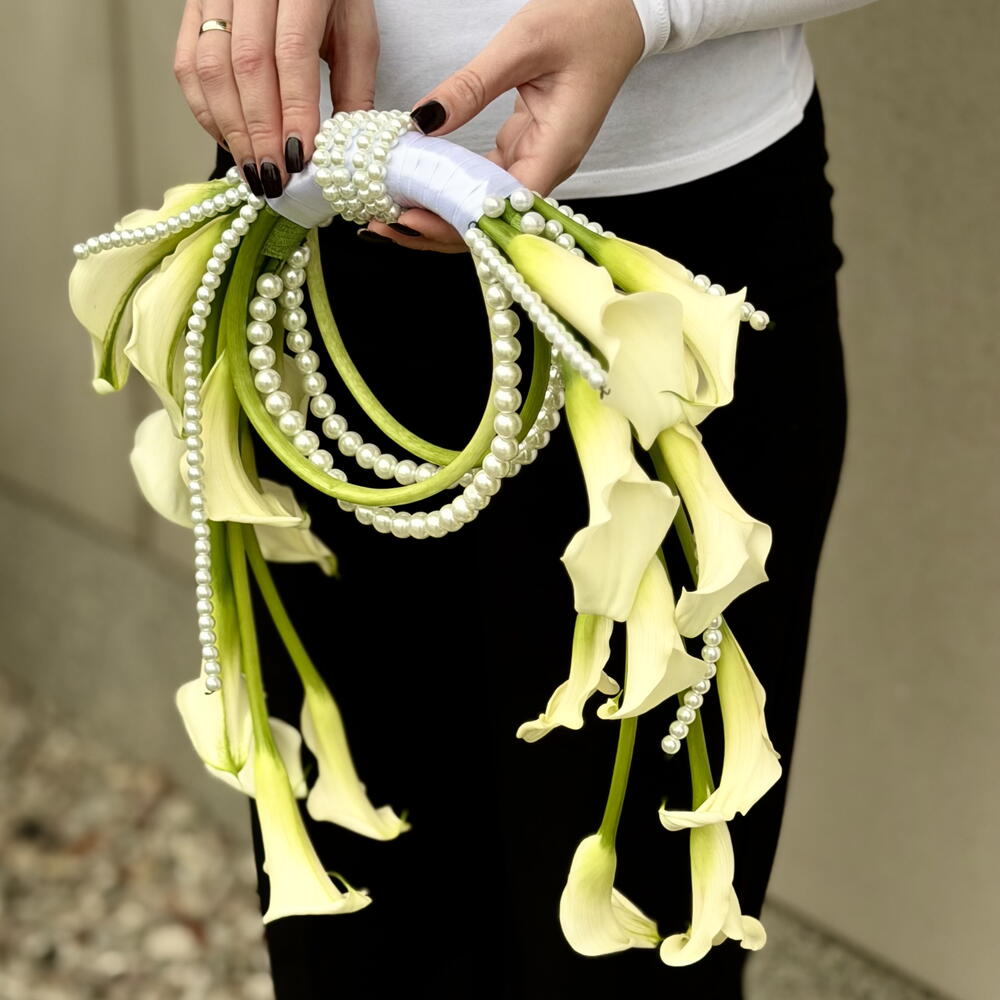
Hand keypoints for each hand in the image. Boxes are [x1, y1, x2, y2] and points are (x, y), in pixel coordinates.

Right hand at [174, 0, 377, 197]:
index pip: (291, 52)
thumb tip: (343, 153)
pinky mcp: (193, 7)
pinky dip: (206, 111)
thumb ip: (353, 88)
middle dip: (260, 132)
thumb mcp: (356, 31)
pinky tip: (230, 140)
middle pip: (246, 65)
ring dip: (231, 129)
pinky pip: (187, 65)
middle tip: (273, 179)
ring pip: (210, 68)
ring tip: (253, 171)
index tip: (298, 159)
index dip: (293, 111)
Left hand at [364, 0, 643, 253]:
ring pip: (483, 207)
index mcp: (556, 151)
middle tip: (383, 224)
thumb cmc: (586, 19)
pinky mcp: (523, 150)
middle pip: (489, 222)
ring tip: (389, 212)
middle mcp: (547, 168)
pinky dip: (450, 186)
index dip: (454, 223)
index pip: (501, 211)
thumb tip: (422, 122)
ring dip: (438, 213)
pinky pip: (482, 182)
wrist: (619, 10)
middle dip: (435, 229)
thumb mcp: (522, 43)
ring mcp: (534, 161)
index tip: (409, 219)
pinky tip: (417, 186)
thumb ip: (470, 86)